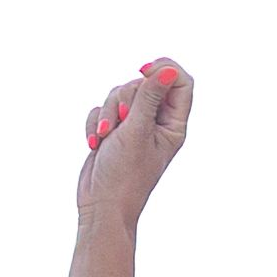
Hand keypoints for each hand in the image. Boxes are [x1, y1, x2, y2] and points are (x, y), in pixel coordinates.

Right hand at [77, 58, 192, 223]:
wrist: (100, 206)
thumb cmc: (124, 176)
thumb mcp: (138, 131)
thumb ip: (150, 97)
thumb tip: (169, 70)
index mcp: (172, 125)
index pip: (180, 83)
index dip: (164, 70)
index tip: (143, 72)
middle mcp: (156, 123)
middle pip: (143, 85)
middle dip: (124, 99)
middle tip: (120, 121)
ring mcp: (133, 126)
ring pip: (119, 94)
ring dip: (106, 113)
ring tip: (105, 138)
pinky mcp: (113, 130)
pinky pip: (101, 108)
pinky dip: (95, 123)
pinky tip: (95, 144)